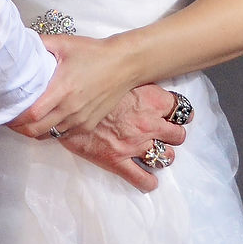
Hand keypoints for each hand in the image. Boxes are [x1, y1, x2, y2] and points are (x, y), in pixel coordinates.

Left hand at [10, 33, 138, 138]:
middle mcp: (71, 108)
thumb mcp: (64, 43)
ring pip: (51, 134)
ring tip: (26, 121)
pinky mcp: (90, 124)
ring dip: (36, 131)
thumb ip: (40, 43)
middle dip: (21, 128)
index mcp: (62, 89)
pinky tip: (47, 121)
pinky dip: (53, 131)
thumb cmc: (93, 52)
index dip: (16, 118)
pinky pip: (66, 134)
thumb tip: (20, 42)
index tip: (6, 112)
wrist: (124, 64)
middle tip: (11, 121)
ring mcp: (81, 119)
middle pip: (38, 130)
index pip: (33, 114)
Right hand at [47, 84, 187, 192]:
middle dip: (173, 135)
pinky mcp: (118, 160)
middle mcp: (148, 123)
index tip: (175, 112)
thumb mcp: (118, 71)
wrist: (62, 100)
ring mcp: (135, 144)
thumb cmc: (87, 82)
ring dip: (162, 155)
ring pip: (165, 157)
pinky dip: (148, 181)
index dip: (180, 111)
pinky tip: (148, 179)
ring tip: (155, 152)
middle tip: (164, 133)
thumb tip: (138, 62)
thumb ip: (134, 74)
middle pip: (178, 135)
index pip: (180, 108)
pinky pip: (142, 179)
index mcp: (150, 99)